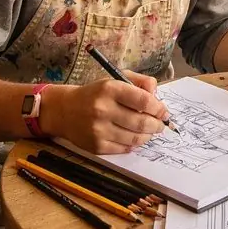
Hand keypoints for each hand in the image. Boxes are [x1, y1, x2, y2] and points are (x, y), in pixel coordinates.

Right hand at [42, 71, 168, 154]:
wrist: (64, 110)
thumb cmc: (95, 94)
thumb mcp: (115, 79)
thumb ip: (139, 82)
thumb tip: (157, 95)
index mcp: (110, 89)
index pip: (143, 101)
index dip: (158, 108)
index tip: (163, 111)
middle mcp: (103, 109)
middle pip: (141, 122)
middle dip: (156, 125)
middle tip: (160, 125)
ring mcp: (99, 130)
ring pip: (135, 138)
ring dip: (147, 136)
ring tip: (148, 132)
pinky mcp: (96, 146)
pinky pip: (123, 149)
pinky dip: (133, 145)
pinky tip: (133, 138)